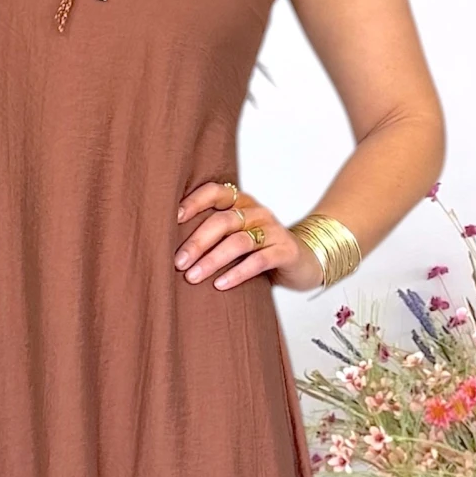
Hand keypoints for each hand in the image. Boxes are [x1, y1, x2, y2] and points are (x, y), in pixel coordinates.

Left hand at [173, 180, 324, 293]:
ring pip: (238, 242)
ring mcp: (273, 230)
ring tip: (192, 277)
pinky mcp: (285, 251)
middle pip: (223, 221)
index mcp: (242, 203)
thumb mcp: (237, 236)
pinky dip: (237, 273)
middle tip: (178, 262)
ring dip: (212, 260)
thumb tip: (171, 247)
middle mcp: (257, 212)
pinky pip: (259, 260)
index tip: (173, 218)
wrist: (304, 262)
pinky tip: (221, 284)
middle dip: (197, 242)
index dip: (194, 202)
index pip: (215, 192)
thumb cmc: (261, 249)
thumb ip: (213, 234)